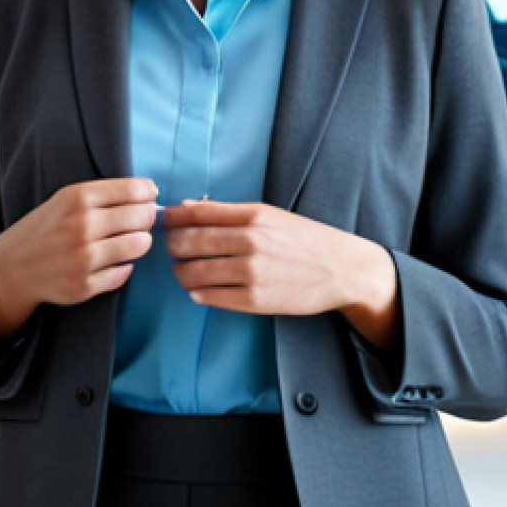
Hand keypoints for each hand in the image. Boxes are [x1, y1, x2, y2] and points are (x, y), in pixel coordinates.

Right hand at [0, 177, 157, 341]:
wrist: (13, 267)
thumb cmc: (47, 228)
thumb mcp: (67, 198)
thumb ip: (106, 194)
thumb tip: (150, 192)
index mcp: (77, 198)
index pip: (134, 190)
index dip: (148, 194)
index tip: (148, 197)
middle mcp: (81, 226)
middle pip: (142, 217)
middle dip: (147, 217)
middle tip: (139, 221)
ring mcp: (83, 258)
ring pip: (140, 245)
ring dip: (140, 242)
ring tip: (127, 240)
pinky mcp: (85, 285)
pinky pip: (125, 272)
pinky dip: (123, 266)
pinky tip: (109, 261)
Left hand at [163, 199, 399, 347]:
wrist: (342, 269)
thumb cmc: (304, 239)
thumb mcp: (269, 215)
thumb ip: (227, 211)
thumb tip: (186, 206)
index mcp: (254, 215)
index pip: (197, 213)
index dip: (173, 218)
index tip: (165, 220)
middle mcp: (251, 242)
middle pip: (189, 243)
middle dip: (172, 245)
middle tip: (172, 247)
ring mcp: (252, 273)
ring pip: (194, 273)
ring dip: (181, 272)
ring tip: (184, 271)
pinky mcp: (256, 300)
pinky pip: (211, 297)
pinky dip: (198, 293)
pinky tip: (199, 289)